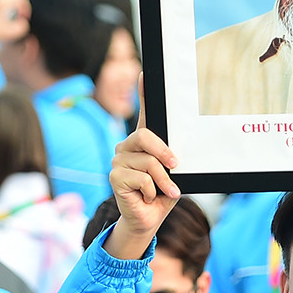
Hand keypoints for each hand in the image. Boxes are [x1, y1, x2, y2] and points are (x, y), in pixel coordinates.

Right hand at [105, 84, 179, 259]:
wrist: (148, 219)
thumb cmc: (161, 194)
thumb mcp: (172, 173)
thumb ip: (171, 159)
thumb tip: (178, 154)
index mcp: (142, 143)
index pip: (143, 114)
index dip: (142, 93)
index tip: (145, 74)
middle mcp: (127, 147)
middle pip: (145, 137)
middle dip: (164, 152)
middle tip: (176, 165)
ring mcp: (118, 160)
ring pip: (148, 162)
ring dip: (163, 181)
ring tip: (167, 191)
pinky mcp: (115, 177)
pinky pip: (141, 178)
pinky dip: (151, 190)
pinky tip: (147, 197)